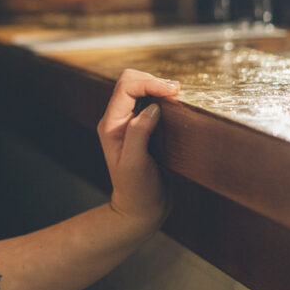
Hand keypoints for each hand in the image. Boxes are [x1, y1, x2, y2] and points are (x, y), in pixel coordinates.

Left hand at [96, 68, 178, 229]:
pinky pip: (150, 102)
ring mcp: (130, 123)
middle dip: (154, 81)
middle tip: (177, 92)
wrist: (141, 208)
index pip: (125, 88)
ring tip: (178, 95)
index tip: (173, 91)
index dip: (149, 83)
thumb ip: (139, 133)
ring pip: (140, 89)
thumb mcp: (135, 163)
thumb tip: (152, 107)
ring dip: (158, 87)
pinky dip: (162, 98)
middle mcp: (118, 120)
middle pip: (130, 82)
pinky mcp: (143, 128)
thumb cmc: (137, 189)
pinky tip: (175, 105)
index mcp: (111, 125)